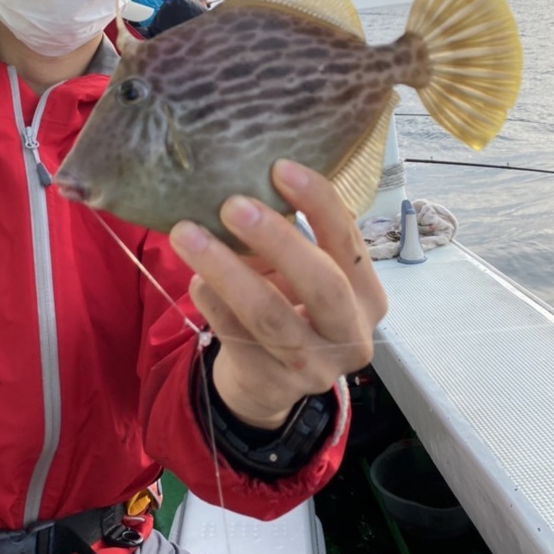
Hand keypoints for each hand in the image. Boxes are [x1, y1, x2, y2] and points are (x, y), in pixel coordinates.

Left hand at [169, 159, 387, 428]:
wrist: (268, 382)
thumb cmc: (288, 305)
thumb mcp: (303, 273)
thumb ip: (292, 237)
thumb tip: (245, 184)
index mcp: (367, 295)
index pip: (349, 242)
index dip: (319, 202)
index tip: (280, 168)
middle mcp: (351, 335)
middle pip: (322, 284)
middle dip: (276, 240)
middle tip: (232, 205)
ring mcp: (313, 367)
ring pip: (268, 314)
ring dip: (225, 269)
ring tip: (186, 234)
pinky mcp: (271, 385)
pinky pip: (235, 336)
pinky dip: (212, 301)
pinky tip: (196, 277)